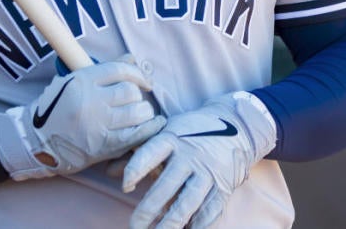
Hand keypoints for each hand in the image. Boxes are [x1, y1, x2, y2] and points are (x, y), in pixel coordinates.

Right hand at [0, 56, 164, 180]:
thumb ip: (104, 70)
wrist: (35, 140)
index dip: (138, 73)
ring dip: (144, 112)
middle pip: (130, 91)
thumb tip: (131, 59)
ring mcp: (98, 124)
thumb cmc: (55, 108)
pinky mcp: (104, 146)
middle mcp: (91, 101)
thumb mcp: (72, 82)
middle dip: (138, 95)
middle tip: (135, 101)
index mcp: (82, 81)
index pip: (119, 70)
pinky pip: (136, 135)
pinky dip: (149, 129)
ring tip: (140, 114)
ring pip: (137, 113)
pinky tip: (153, 125)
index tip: (144, 81)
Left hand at [122, 92, 275, 228]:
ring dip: (171, 222)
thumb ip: (138, 153)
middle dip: (149, 209)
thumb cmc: (191, 132)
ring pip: (188, 202)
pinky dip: (198, 224)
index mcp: (173, 139)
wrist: (236, 126)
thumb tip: (109, 172)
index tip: (125, 186)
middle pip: (167, 185)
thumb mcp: (166, 133)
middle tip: (134, 226)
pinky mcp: (223, 186)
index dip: (136, 169)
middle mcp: (190, 156)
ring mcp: (208, 172)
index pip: (151, 153)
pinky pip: (210, 210)